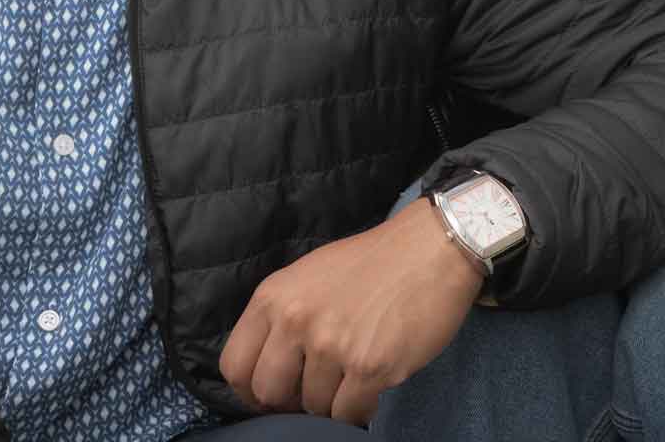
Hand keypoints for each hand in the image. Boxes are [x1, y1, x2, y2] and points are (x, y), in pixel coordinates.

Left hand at [218, 199, 482, 424]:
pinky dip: (359, 409)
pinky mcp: (370, 367)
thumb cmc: (372, 262)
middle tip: (314, 391)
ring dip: (331, 402)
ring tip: (352, 377)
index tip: (271, 393)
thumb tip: (270, 367)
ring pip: (313, 408)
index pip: (234, 365)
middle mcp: (296, 321)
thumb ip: (283, 316)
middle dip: (290, 402)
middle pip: (268, 393)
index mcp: (274, 297)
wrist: (431, 248)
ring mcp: (332, 346)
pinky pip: (348, 415)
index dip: (250, 389)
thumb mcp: (308, 275)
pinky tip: (371, 386)